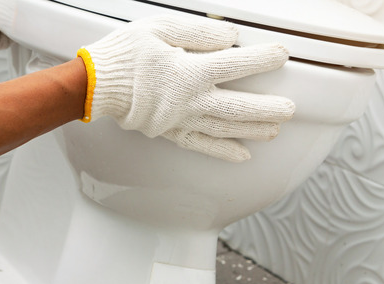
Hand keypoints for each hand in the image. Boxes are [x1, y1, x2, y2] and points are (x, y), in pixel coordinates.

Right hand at [78, 15, 294, 161]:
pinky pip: (201, 145)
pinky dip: (223, 151)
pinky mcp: (169, 131)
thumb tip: (229, 37)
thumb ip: (198, 32)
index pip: (237, 65)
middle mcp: (190, 99)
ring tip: (274, 129)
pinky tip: (241, 154)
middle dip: (268, 108)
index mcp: (190, 71)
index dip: (264, 59)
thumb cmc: (123, 54)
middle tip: (289, 109)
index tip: (281, 56)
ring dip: (252, 130)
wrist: (94, 85)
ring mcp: (180, 119)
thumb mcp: (160, 29)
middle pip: (238, 107)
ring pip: (225, 127)